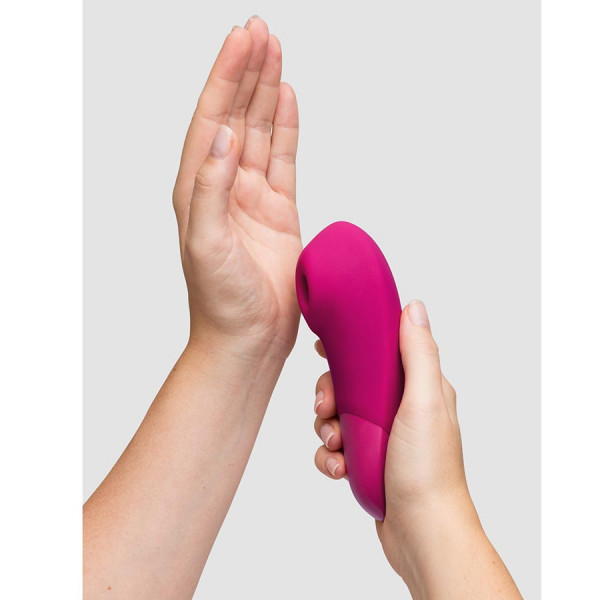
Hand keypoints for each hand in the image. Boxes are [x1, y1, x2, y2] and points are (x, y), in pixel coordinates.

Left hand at [173, 18, 300, 359]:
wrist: (249, 337)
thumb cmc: (221, 301)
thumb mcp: (204, 243)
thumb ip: (210, 187)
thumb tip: (223, 136)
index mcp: (198, 189)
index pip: (211, 120)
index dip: (226, 78)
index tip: (243, 41)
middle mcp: (223, 187)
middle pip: (235, 116)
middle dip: (246, 73)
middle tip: (260, 32)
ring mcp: (253, 197)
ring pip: (260, 132)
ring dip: (265, 92)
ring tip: (274, 53)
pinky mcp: (280, 211)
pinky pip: (283, 160)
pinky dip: (285, 129)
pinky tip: (286, 101)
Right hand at [312, 300, 473, 572]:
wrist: (422, 532)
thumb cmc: (428, 468)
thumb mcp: (425, 401)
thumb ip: (418, 353)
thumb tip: (414, 307)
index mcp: (418, 387)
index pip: (380, 350)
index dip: (351, 344)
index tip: (325, 347)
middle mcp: (400, 407)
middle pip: (350, 382)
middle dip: (330, 392)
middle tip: (325, 407)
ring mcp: (381, 435)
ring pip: (337, 415)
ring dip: (326, 428)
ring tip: (335, 446)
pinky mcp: (367, 460)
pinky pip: (335, 447)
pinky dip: (329, 456)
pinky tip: (337, 468)